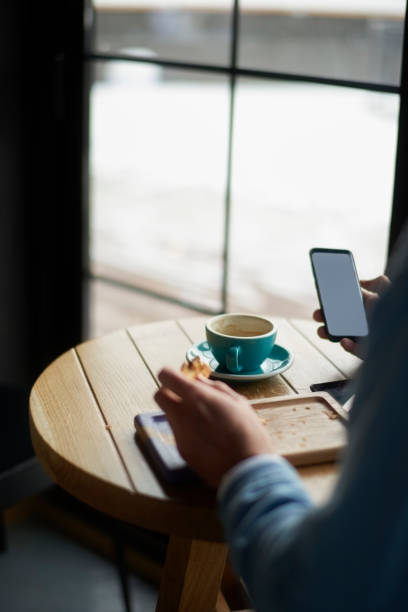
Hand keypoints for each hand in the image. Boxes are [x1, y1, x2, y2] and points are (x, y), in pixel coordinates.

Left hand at [154, 368, 274, 488]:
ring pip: (168, 415)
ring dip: (179, 412)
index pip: (166, 376)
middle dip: (169, 393)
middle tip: (188, 397)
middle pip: (159, 396)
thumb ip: (215, 388)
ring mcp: (179, 434)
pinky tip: (206, 438)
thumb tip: (199, 380)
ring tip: (203, 420)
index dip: (171, 375)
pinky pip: (178, 433)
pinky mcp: (181, 451)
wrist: (248, 470)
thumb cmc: (249, 432)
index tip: (182, 379)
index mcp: (196, 396)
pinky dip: (186, 430)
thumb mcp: (238, 402)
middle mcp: (182, 413)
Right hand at [312, 274, 390, 357]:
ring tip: (322, 331)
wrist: (406, 334)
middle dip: (325, 318)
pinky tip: (345, 341)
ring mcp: (364, 338)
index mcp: (365, 309)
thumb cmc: (396, 310)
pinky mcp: (367, 352)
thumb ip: (377, 285)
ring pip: (342, 336)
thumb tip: (360, 282)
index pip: (343, 305)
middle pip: (338, 320)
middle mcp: (362, 323)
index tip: (322, 300)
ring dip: (330, 334)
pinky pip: (356, 351)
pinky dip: (349, 347)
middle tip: (317, 315)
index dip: (331, 303)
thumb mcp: (387, 294)